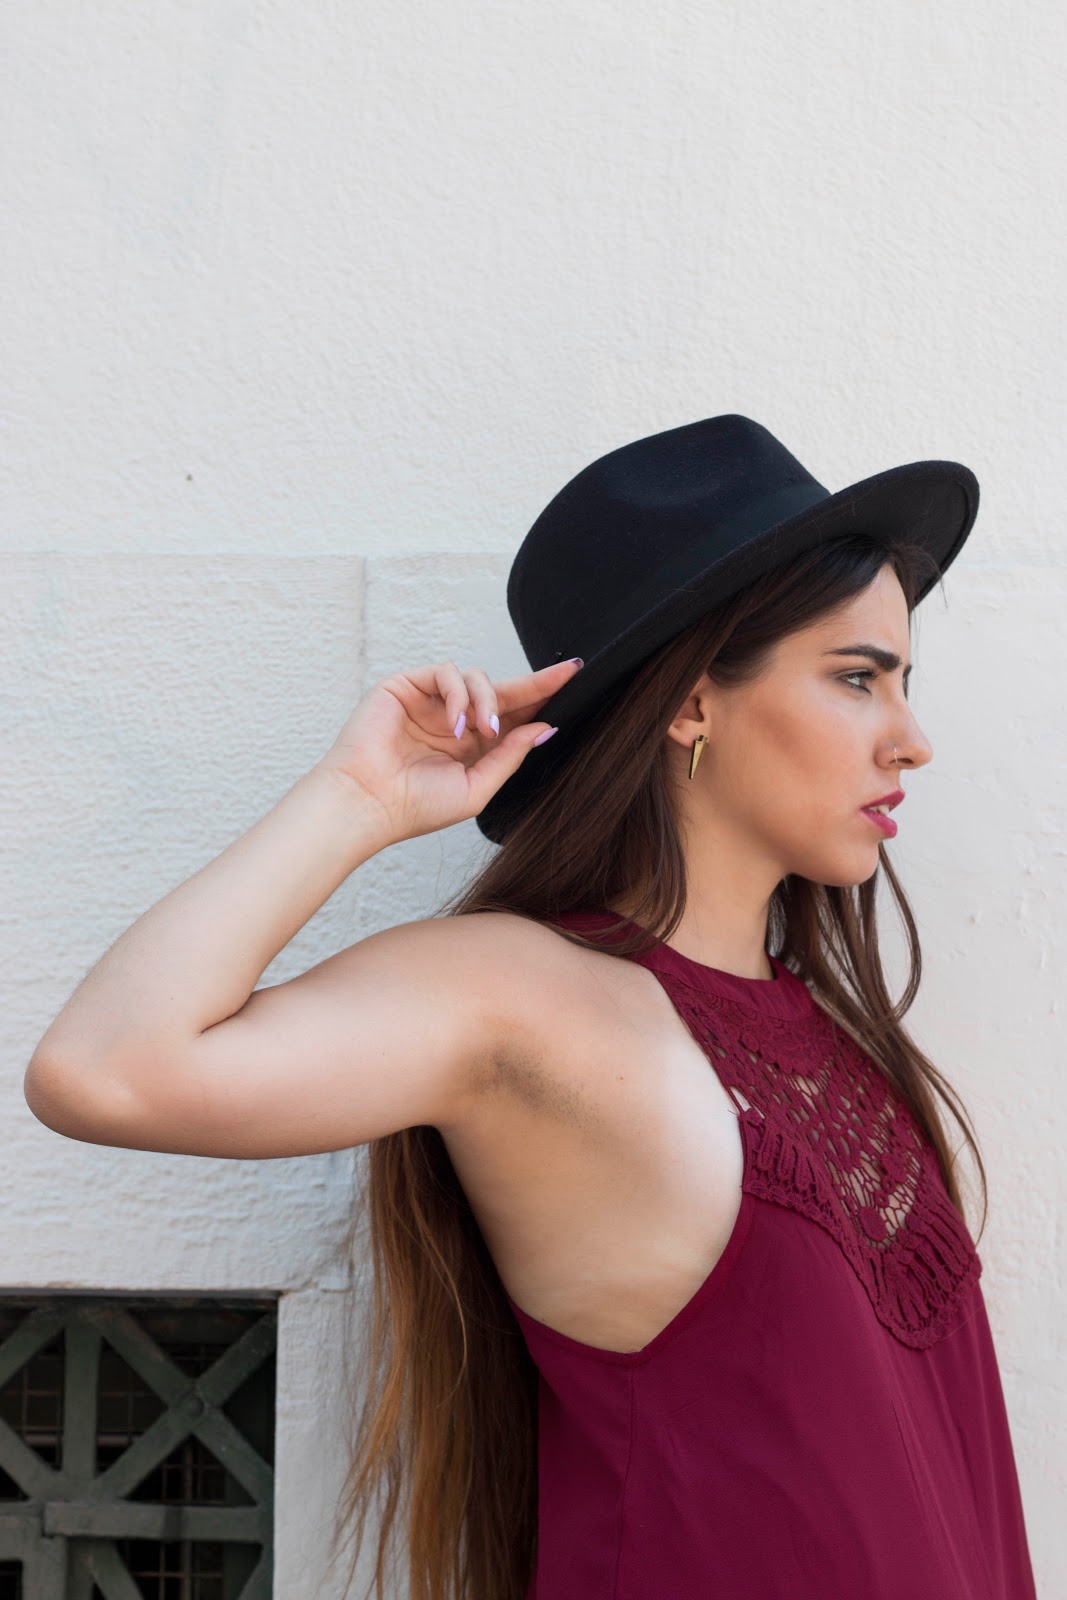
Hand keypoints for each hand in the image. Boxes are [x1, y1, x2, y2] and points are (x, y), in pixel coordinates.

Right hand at [312, 657, 583, 842]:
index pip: (513, 715)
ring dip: (490, 701)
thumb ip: (509, 757)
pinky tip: (456, 725)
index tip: (575, 682)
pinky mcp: (407, 685)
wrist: (368, 804)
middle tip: (565, 676)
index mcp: (471, 745)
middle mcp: (453, 719)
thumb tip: (545, 729)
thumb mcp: (477, 787)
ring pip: (477, 678)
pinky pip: (446, 672)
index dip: (542, 699)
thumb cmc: (415, 807)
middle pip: (503, 690)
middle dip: (535, 684)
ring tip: (485, 730)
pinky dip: (458, 695)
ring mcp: (430, 701)